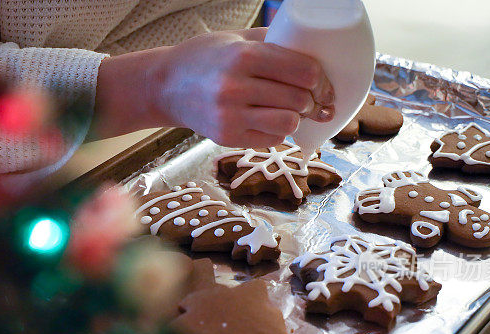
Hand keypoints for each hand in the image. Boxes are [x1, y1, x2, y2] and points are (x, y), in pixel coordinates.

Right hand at [147, 27, 334, 146]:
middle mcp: (236, 87)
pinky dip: (278, 131)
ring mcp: (230, 115)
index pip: (303, 71)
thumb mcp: (236, 38)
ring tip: (294, 112)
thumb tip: (317, 52)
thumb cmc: (204, 58)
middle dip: (314, 101)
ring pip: (288, 123)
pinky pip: (270, 139)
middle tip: (315, 101)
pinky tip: (271, 120)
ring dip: (297, 118)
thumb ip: (274, 41)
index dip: (322, 81)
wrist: (164, 86)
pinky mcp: (226, 137)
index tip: (324, 86)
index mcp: (244, 56)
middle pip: (299, 99)